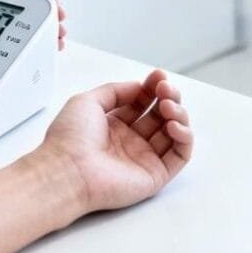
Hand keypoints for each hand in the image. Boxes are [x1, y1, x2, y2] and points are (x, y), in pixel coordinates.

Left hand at [39, 70, 193, 212]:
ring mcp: (143, 159)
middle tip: (165, 89)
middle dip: (168, 98)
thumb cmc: (69, 139)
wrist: (67, 170)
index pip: (142, 103)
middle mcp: (130, 142)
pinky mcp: (155, 176)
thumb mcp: (87, 101)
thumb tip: (138, 87)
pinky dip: (184, 137)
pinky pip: (180, 155)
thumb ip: (115, 90)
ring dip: (178, 114)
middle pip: (161, 116)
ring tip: (167, 106)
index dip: (153, 88)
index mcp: (113, 125)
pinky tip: (173, 125)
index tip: (158, 76)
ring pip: (174, 133)